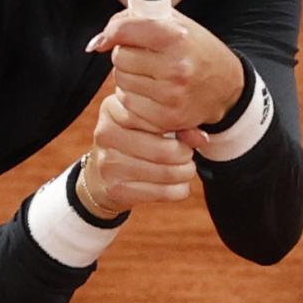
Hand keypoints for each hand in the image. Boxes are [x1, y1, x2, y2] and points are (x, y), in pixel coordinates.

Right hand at [77, 91, 198, 215]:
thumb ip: (178, 123)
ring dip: (185, 173)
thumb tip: (202, 138)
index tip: (186, 135)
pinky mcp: (116, 189)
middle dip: (186, 155)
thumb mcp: (150, 125)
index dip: (179, 126)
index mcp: (113, 109)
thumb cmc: (134, 142)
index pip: (157, 117)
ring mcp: (108, 163)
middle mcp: (106, 134)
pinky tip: (177, 184)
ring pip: (167, 173)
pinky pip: (163, 192)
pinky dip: (179, 190)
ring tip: (185, 169)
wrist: (100, 176)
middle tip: (188, 155)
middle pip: (164, 150)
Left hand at [84, 8, 244, 136]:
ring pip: (121, 82)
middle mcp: (176, 66)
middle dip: (125, 55)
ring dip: (128, 77)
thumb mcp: (176, 25)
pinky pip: (129, 104)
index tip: (111, 36)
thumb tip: (97, 42)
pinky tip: (151, 92)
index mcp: (177, 37)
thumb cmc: (196, 50)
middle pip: (119, 58)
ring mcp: (172, 95)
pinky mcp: (169, 118)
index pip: (125, 29)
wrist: (227, 87)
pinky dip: (134, 97)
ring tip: (150, 74)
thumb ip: (137, 21)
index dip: (113, 31)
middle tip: (144, 57)